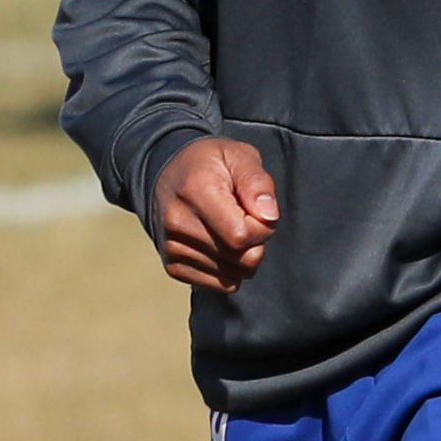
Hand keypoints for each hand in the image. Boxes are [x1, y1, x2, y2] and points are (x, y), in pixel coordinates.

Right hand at [152, 137, 279, 292]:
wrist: (170, 174)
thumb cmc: (212, 163)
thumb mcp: (240, 155)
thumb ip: (257, 182)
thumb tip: (269, 217)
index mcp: (196, 190)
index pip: (241, 235)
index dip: (262, 227)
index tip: (257, 209)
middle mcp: (177, 222)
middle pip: (239, 258)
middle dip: (256, 242)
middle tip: (246, 218)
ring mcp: (171, 248)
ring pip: (232, 276)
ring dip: (242, 256)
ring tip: (229, 226)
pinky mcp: (172, 266)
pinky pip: (219, 285)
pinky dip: (229, 269)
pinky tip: (220, 242)